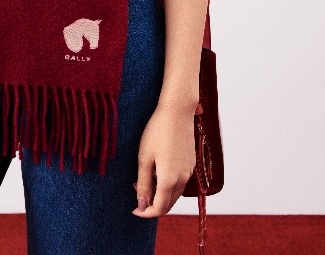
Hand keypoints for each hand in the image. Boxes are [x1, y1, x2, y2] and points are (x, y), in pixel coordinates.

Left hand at [131, 102, 195, 216]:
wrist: (177, 111)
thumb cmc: (157, 132)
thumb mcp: (144, 158)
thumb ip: (144, 183)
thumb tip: (141, 205)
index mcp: (169, 180)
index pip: (159, 208)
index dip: (145, 213)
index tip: (133, 209)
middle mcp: (182, 179)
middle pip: (168, 204)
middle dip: (153, 205)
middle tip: (137, 196)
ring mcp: (189, 171)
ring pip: (175, 194)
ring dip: (160, 195)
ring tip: (144, 181)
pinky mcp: (191, 163)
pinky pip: (180, 182)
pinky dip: (168, 185)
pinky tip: (157, 171)